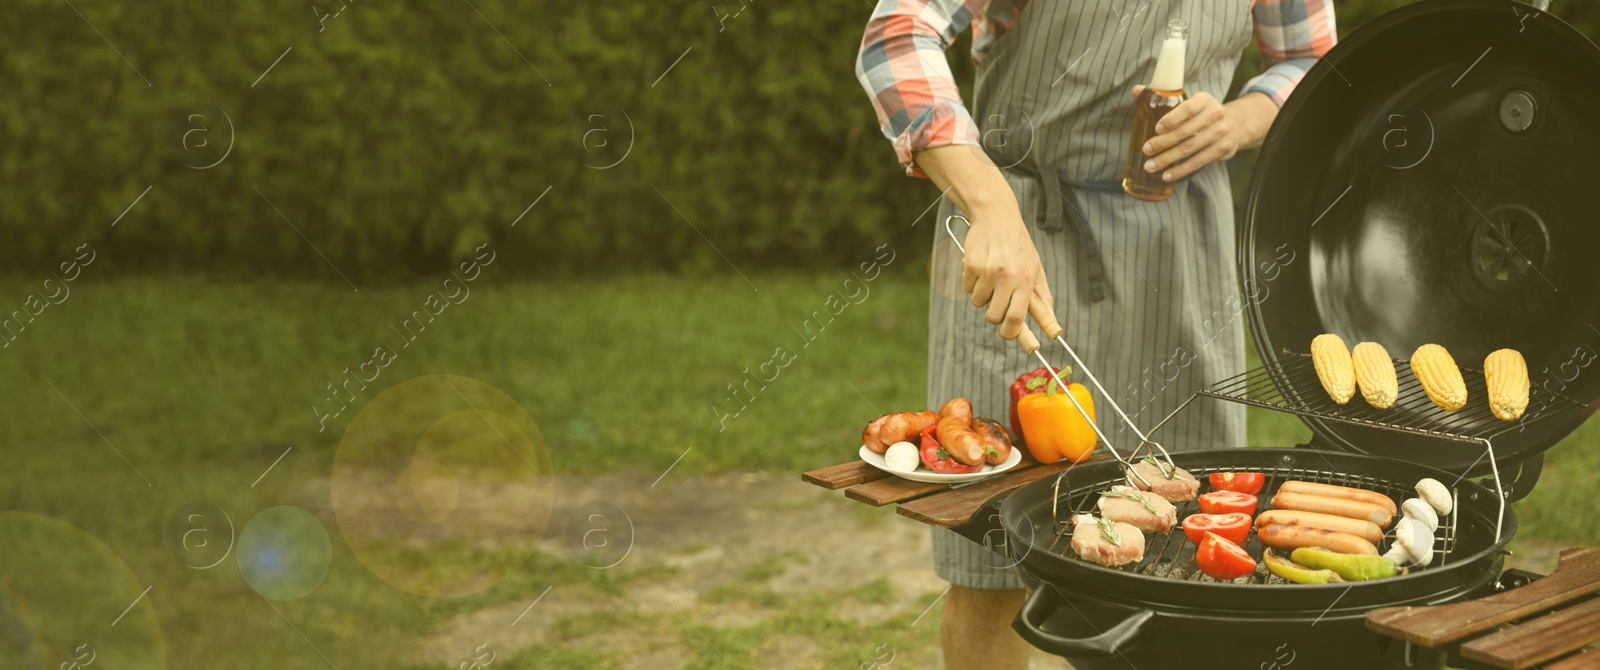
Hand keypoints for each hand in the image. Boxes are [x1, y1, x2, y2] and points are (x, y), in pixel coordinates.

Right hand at [960, 209, 1052, 340]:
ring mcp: (987, 271)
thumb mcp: (1036, 268)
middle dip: (994, 315)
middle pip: (994, 316)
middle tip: (997, 303)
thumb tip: (1052, 323)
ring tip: (991, 276)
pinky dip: (972, 283)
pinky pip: (967, 288)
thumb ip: (1042, 297)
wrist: (996, 216)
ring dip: (983, 296)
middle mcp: (1007, 276)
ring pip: (978, 302)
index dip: (1010, 332)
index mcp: (1025, 279)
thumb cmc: (1018, 244)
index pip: (1016, 317)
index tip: (1008, 334)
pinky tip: (980, 267)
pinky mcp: (971, 265)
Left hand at [1133, 87, 1243, 182]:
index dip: (1172, 119)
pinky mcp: (1222, 149)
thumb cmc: (1203, 113)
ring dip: (1168, 159)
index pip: (1187, 109)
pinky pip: (1198, 162)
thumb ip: (1163, 96)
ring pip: (1190, 149)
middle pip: (1186, 132)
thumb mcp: (1190, 101)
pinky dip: (1181, 170)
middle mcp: (1215, 115)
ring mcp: (1220, 133)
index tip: (1156, 128)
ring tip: (1150, 166)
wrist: (1236, 124)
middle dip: (1163, 142)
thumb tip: (1136, 90)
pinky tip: (1167, 175)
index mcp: (1204, 100)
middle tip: (1146, 150)